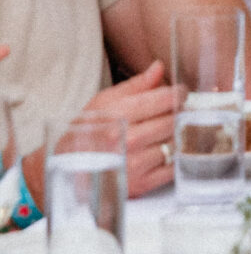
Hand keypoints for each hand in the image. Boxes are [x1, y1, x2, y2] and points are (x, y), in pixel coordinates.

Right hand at [77, 66, 182, 197]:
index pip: (164, 99)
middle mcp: (128, 140)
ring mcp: (135, 165)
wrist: (66, 170)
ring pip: (174, 142)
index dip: (178, 93)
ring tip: (169, 129)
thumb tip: (159, 68)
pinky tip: (165, 150)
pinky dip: (174, 157)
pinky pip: (172, 168)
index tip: (180, 92)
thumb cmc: (86, 132)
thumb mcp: (104, 101)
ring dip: (176, 135)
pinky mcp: (140, 185)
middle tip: (178, 109)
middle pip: (172, 120)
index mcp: (120, 115)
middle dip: (178, 113)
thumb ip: (136, 85)